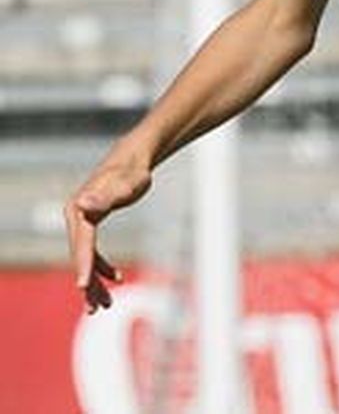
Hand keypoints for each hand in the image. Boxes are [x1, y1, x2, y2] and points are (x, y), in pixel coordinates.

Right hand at [65, 155, 151, 312]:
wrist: (132, 159)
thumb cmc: (131, 171)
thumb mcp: (124, 183)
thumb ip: (106, 196)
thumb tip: (83, 204)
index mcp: (79, 211)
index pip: (81, 244)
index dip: (83, 266)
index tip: (83, 288)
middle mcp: (76, 218)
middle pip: (81, 256)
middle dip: (88, 284)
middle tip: (97, 309)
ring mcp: (83, 223)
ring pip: (86, 258)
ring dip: (94, 282)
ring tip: (104, 305)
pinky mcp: (92, 224)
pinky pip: (93, 252)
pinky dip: (101, 267)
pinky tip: (116, 277)